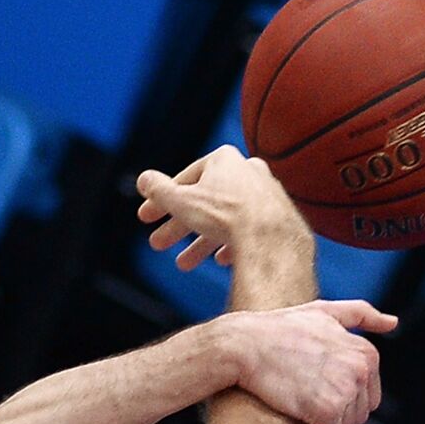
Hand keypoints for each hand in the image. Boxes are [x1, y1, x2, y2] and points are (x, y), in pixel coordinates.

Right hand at [138, 145, 311, 271]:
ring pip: (227, 219)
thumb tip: (143, 180)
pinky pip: (251, 230)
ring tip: (185, 264)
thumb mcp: (181, 201)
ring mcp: (268, 194)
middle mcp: (249, 171)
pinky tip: (220, 260)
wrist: (272, 239)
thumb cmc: (226, 214)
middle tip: (158, 244)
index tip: (148, 218)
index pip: (185, 180)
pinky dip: (233, 244)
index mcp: (224, 159)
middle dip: (179, 227)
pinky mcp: (281, 217)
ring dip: (202, 242)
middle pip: (205, 203)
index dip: (163, 201)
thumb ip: (159, 190)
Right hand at [218, 301, 397, 423]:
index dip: (343, 399)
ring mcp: (345, 391)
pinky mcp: (326, 411)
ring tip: (303, 411)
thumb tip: (393, 322)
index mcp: (366, 353)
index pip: (370, 396)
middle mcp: (361, 371)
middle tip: (307, 402)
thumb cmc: (279, 329)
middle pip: (360, 414)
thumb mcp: (323, 312)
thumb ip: (361, 315)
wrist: (244, 345)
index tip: (318, 390)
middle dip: (338, 415)